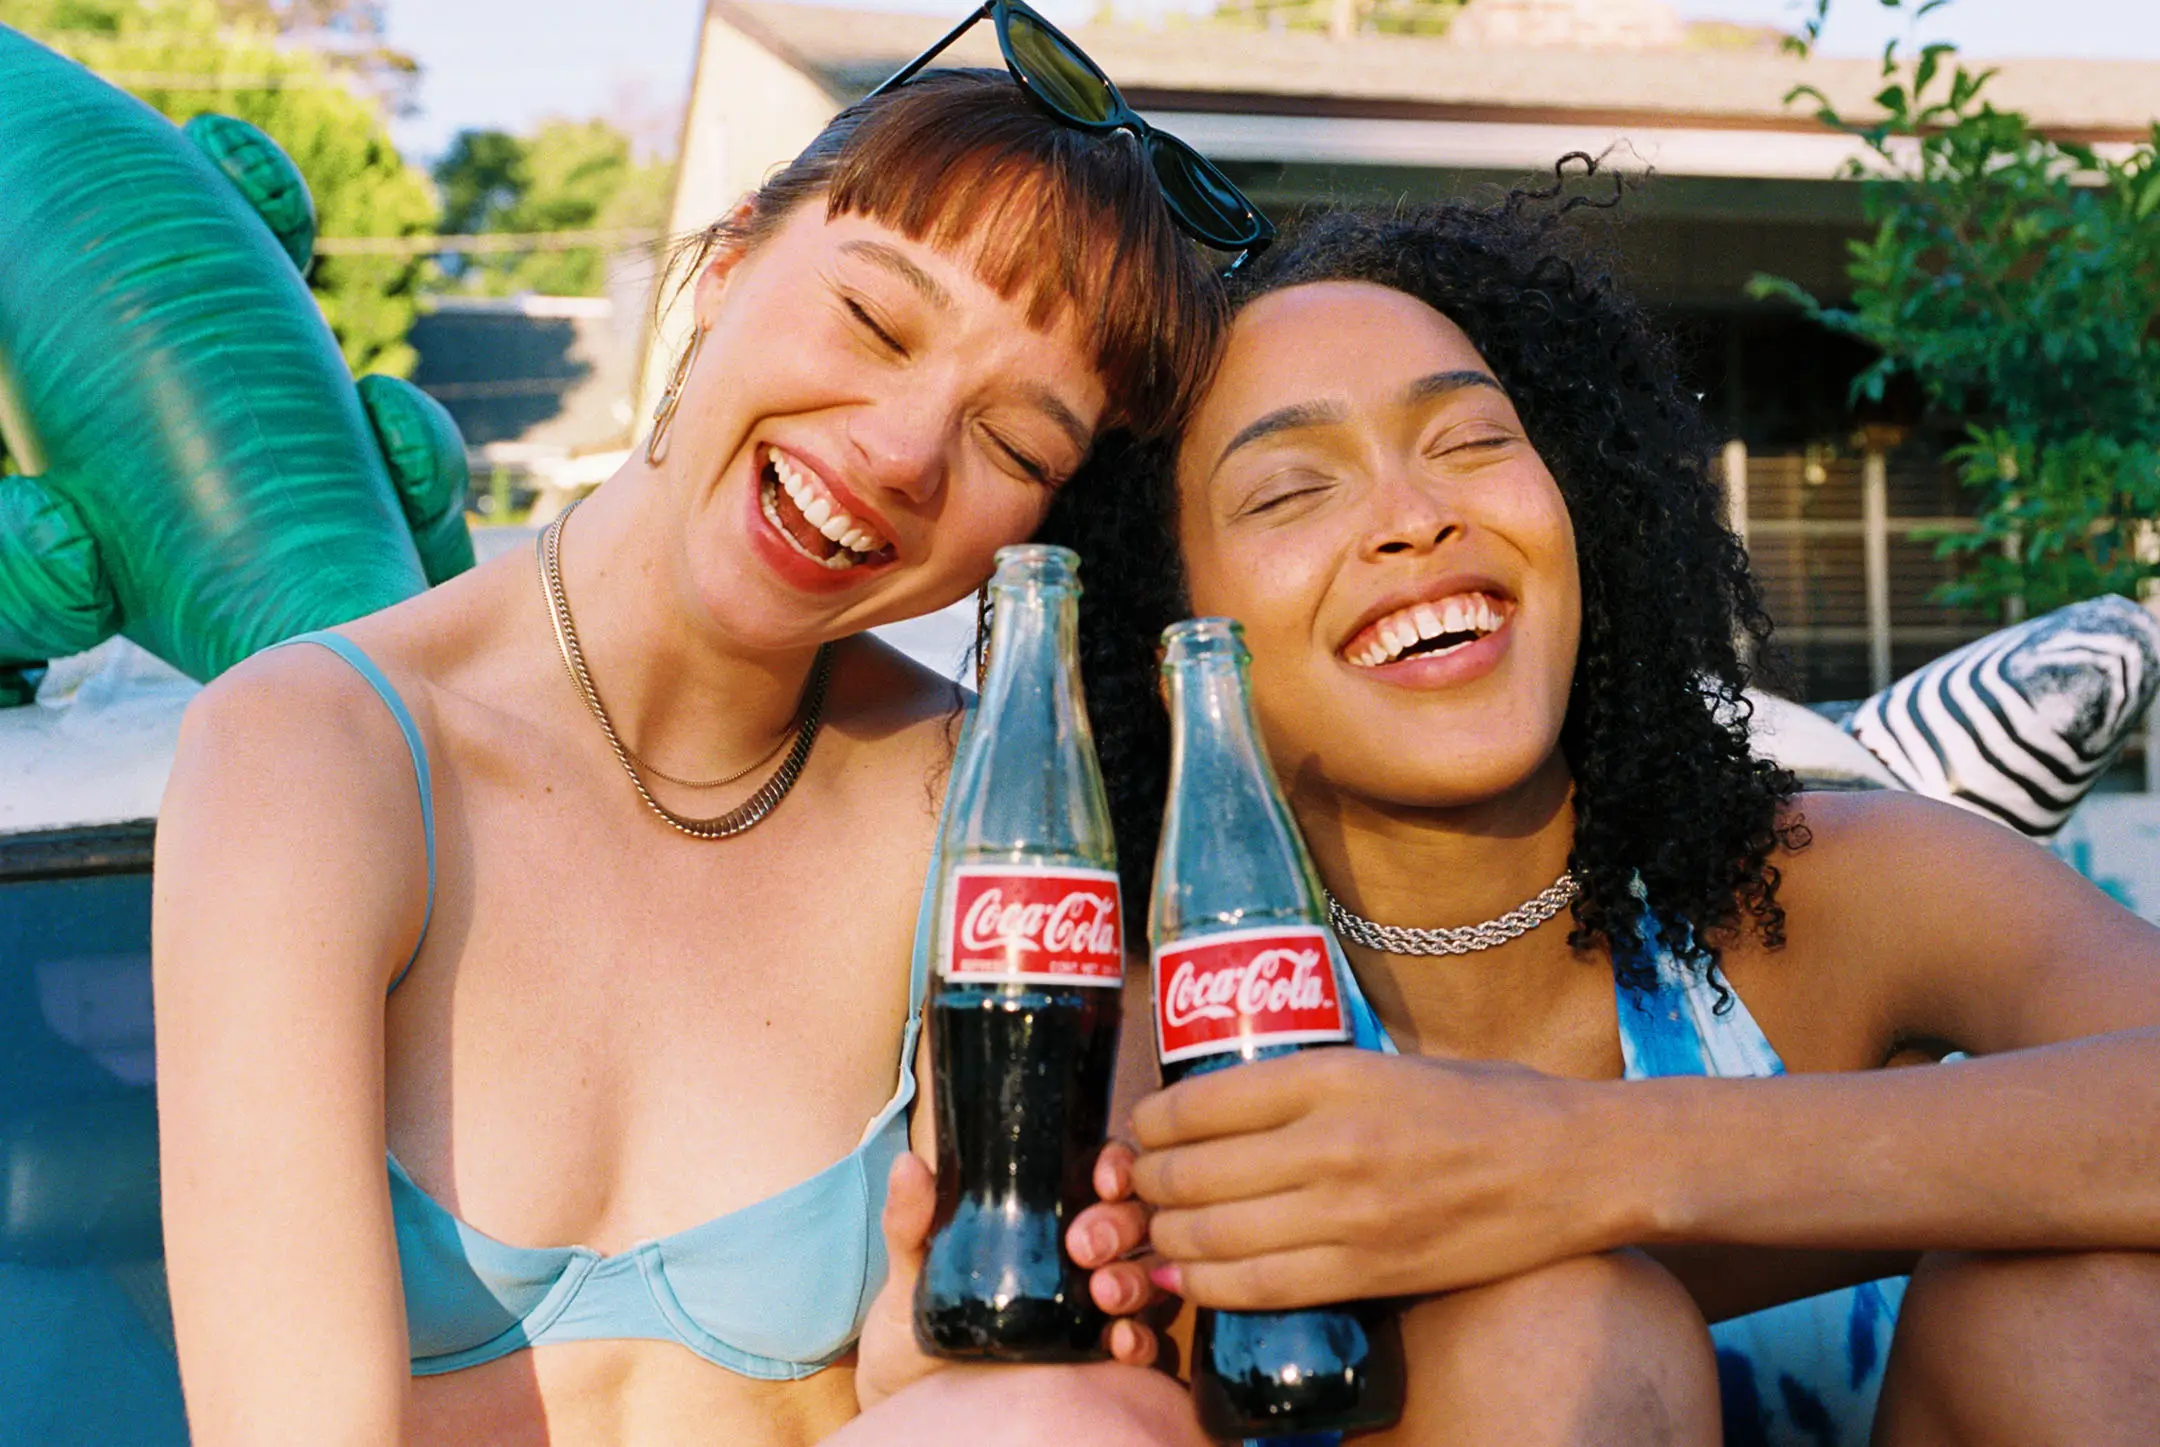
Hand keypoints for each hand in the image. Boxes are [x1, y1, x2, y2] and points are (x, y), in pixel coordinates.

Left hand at [854, 1146, 1172, 1413]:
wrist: (910, 1397)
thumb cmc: (915, 1322)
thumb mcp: (909, 1267)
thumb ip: (910, 1220)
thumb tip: (908, 1166)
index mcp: (1045, 1217)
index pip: (1099, 1175)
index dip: (1115, 1167)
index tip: (1103, 1179)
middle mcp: (1081, 1256)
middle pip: (1132, 1221)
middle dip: (1120, 1225)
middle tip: (1084, 1246)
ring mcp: (1094, 1306)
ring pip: (1145, 1277)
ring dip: (1133, 1279)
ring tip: (1102, 1292)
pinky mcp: (1099, 1356)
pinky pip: (1144, 1342)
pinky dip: (1141, 1338)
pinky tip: (1120, 1340)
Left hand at [1129, 1048, 1623, 1311]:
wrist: (1576, 1164)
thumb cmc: (1485, 1103)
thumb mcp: (1384, 1062)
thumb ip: (1306, 1084)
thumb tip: (1221, 1106)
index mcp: (1331, 1074)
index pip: (1196, 1105)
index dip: (1150, 1125)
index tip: (1145, 1130)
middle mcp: (1330, 1141)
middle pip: (1190, 1174)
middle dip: (1148, 1184)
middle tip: (1142, 1183)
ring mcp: (1347, 1213)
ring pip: (1210, 1237)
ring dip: (1166, 1237)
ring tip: (1161, 1229)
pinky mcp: (1367, 1272)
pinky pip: (1257, 1288)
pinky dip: (1205, 1286)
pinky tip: (1190, 1276)